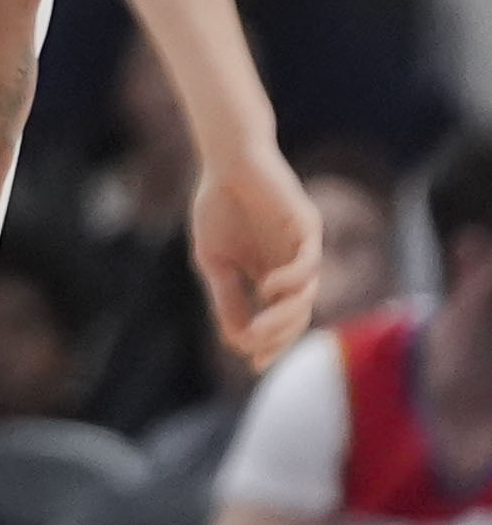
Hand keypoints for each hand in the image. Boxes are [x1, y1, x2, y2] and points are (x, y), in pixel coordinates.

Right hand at [190, 140, 322, 369]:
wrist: (226, 160)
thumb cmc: (218, 205)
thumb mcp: (214, 260)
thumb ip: (226, 296)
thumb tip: (236, 340)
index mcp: (271, 276)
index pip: (281, 321)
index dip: (271, 344)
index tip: (253, 364)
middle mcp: (292, 267)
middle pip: (297, 314)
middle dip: (278, 335)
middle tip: (256, 346)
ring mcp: (302, 248)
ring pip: (306, 294)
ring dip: (285, 314)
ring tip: (261, 323)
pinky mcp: (306, 227)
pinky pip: (309, 262)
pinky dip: (292, 280)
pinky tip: (268, 287)